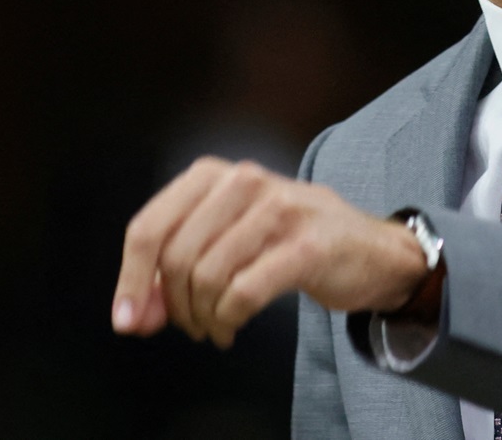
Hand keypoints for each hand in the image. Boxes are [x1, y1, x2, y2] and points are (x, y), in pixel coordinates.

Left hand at [112, 156, 427, 347]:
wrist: (373, 249)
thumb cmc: (291, 242)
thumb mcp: (229, 238)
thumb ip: (177, 270)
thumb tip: (134, 317)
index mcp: (217, 174)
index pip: (149, 226)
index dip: (130, 279)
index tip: (128, 321)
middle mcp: (245, 181)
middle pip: (175, 257)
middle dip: (174, 306)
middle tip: (188, 326)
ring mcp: (278, 211)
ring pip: (207, 277)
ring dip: (203, 317)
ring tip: (214, 327)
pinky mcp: (305, 246)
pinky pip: (242, 293)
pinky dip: (228, 320)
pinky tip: (232, 326)